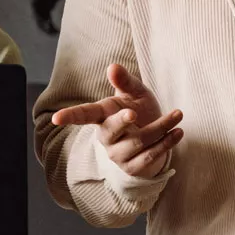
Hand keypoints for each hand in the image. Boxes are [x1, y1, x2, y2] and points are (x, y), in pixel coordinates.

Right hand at [50, 64, 181, 178]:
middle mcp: (107, 137)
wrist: (156, 137)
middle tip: (133, 112)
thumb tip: (112, 66)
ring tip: (178, 114)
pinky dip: (167, 142)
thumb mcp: (135, 93)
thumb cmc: (140, 110)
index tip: (56, 119)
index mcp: (102, 116)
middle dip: (121, 121)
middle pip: (111, 130)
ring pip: (139, 141)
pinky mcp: (134, 168)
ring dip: (161, 126)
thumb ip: (125, 81)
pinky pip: (150, 155)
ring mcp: (118, 155)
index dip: (69, 116)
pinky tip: (178, 131)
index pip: (83, 115)